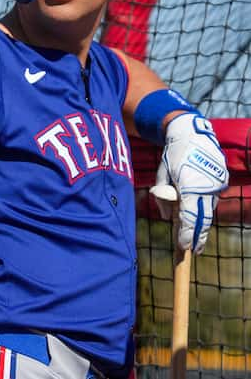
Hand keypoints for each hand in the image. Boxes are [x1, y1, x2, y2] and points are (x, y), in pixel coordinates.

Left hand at [149, 112, 227, 253]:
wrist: (192, 132)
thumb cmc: (172, 154)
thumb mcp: (161, 175)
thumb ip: (162, 196)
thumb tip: (166, 217)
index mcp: (190, 186)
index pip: (189, 217)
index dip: (186, 234)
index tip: (183, 247)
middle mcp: (207, 187)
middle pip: (203, 218)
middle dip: (197, 236)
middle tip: (193, 251)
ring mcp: (217, 184)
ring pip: (209, 210)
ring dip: (200, 223)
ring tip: (195, 239)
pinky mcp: (221, 180)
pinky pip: (212, 200)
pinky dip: (204, 208)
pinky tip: (198, 216)